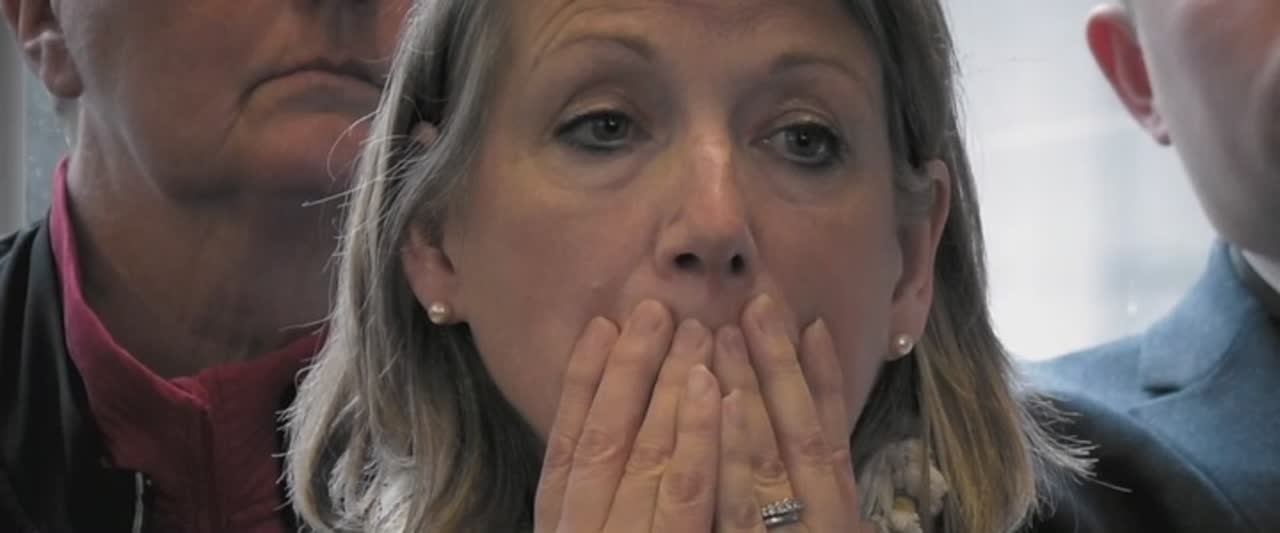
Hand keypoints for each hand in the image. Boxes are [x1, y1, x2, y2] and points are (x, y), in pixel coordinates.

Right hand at [534, 301, 720, 532]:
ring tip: (696, 334)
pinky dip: (704, 439)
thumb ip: (600, 491)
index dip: (582, 381)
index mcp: (562, 526)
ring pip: (651, 456)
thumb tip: (615, 411)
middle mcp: (587, 531)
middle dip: (630, 368)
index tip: (600, 325)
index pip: (567, 443)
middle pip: (607, 439)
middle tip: (657, 310)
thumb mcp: (594, 532)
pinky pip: (690, 495)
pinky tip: (723, 394)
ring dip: (673, 388)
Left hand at [713, 295, 866, 531]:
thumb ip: (826, 507)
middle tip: (758, 306)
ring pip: (763, 453)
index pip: (831, 435)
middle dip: (779, 364)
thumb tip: (864, 507)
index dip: (825, 378)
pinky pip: (735, 499)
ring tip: (727, 334)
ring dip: (747, 389)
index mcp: (835, 511)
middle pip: (798, 431)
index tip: (815, 325)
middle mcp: (817, 515)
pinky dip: (730, 449)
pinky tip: (720, 402)